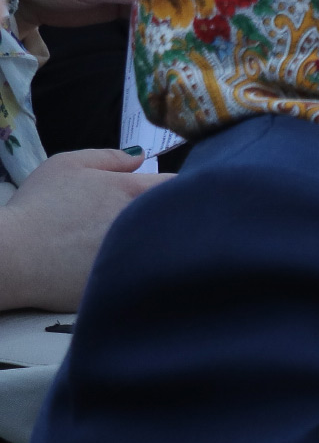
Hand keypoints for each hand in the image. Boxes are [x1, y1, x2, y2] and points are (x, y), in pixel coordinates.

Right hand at [0, 149, 165, 311]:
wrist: (14, 258)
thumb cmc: (38, 207)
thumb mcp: (67, 166)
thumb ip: (110, 158)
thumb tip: (142, 158)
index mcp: (134, 191)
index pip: (177, 184)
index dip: (173, 187)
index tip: (160, 194)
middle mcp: (146, 222)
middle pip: (178, 216)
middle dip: (170, 214)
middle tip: (147, 220)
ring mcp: (142, 255)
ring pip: (169, 245)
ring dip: (160, 242)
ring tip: (136, 244)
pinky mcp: (134, 284)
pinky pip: (152, 274)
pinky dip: (148, 269)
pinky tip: (126, 269)